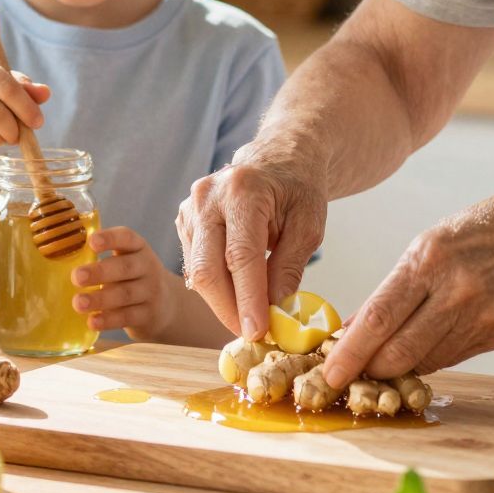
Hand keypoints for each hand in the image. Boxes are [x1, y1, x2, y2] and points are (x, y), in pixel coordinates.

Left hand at [71, 227, 173, 339]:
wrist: (166, 304)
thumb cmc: (131, 278)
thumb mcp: (124, 261)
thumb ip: (100, 258)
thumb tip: (56, 258)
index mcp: (138, 248)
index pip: (127, 238)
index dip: (110, 238)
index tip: (91, 242)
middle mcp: (148, 267)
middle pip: (126, 267)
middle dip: (100, 272)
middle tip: (76, 277)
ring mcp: (150, 292)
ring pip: (125, 294)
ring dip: (100, 299)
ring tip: (78, 303)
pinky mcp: (148, 315)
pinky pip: (127, 317)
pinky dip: (108, 320)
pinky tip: (92, 321)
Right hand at [176, 147, 327, 339]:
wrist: (278, 158)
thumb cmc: (298, 189)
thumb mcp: (309, 225)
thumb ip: (289, 267)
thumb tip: (274, 311)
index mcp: (243, 190)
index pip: (240, 256)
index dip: (248, 299)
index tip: (258, 332)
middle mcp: (208, 196)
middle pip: (208, 269)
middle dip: (230, 310)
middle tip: (254, 334)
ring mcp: (190, 207)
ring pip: (199, 273)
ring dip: (224, 301)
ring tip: (252, 312)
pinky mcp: (184, 220)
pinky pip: (196, 265)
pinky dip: (217, 286)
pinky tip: (238, 290)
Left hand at [321, 190, 493, 388]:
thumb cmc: (483, 231)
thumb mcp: (430, 244)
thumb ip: (395, 288)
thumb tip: (353, 327)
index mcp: (430, 258)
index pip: (378, 316)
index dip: (349, 352)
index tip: (328, 373)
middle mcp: (455, 290)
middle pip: (399, 352)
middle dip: (368, 370)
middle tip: (348, 376)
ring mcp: (480, 316)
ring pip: (423, 362)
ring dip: (397, 368)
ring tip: (380, 362)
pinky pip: (449, 359)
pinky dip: (426, 360)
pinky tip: (419, 349)